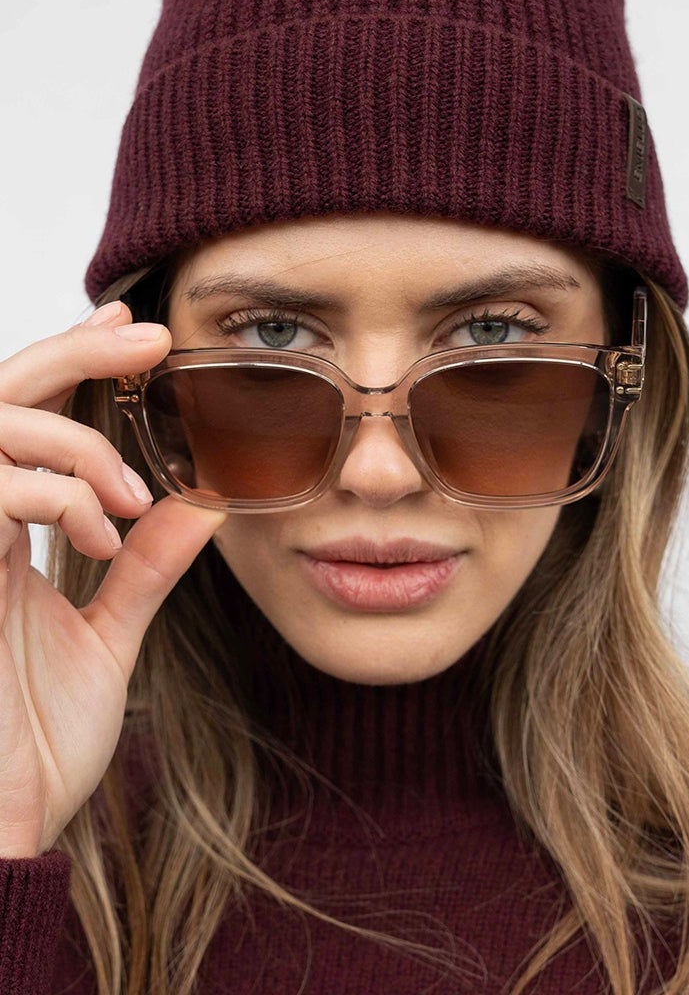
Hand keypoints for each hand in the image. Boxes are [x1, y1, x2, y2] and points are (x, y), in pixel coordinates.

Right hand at [0, 302, 226, 857]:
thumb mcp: (108, 637)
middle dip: (68, 353)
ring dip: (71, 440)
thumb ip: (145, 569)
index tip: (128, 331)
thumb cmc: (39, 739)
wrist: (6, 823)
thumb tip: (202, 503)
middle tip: (139, 337)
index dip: (70, 363)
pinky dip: (55, 493)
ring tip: (129, 492)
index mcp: (2, 536)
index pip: (28, 420)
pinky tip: (101, 531)